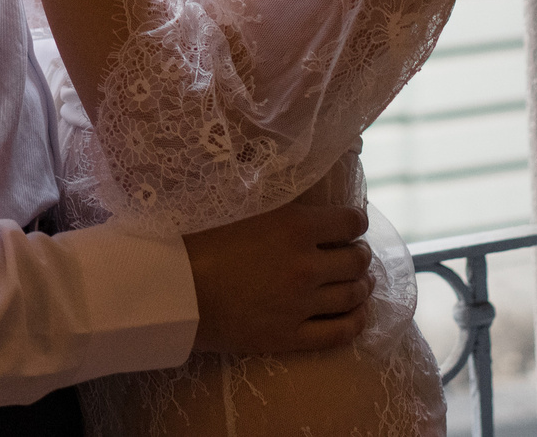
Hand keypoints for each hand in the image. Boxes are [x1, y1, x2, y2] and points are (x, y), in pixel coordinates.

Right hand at [184, 200, 375, 356]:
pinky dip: (356, 322)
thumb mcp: (241, 207)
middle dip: (360, 255)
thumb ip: (278, 204)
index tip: (351, 225)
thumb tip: (302, 198)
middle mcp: (306, 265)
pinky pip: (339, 332)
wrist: (173, 290)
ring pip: (353, 296)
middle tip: (355, 254)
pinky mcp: (290, 336)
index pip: (351, 222)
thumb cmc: (199, 240)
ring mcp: (301, 304)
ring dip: (363, 286)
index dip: (355, 222)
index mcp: (295, 226)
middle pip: (356, 261)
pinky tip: (358, 315)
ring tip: (360, 282)